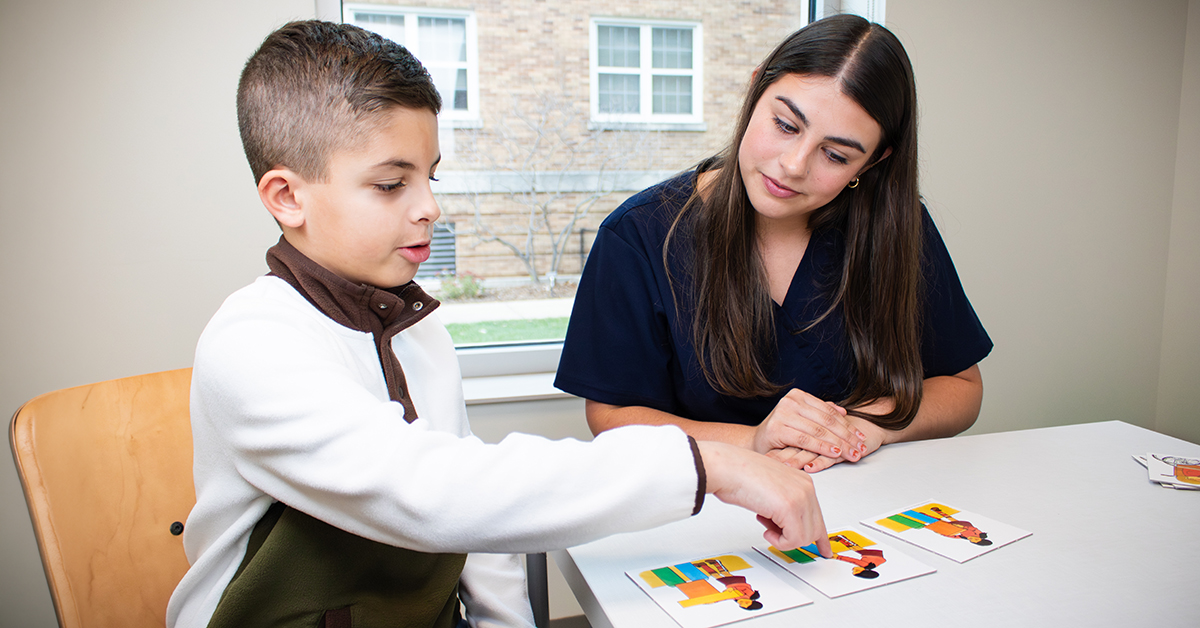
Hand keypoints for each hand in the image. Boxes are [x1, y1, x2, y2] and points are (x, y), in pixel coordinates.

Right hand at [697, 440, 830, 554]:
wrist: (726, 467)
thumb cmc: (738, 474)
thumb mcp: (770, 488)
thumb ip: (784, 503)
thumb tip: (785, 525)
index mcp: (802, 482)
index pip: (818, 516)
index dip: (820, 537)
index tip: (823, 549)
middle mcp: (805, 488)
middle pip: (815, 529)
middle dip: (793, 537)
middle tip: (773, 532)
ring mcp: (800, 497)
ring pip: (806, 537)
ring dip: (784, 540)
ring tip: (766, 526)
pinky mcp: (789, 508)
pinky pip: (793, 540)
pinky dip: (779, 542)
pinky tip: (766, 531)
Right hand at [752, 389, 864, 462]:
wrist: (755, 444)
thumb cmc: (780, 433)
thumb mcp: (801, 420)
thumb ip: (820, 413)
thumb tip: (843, 411)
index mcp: (798, 395)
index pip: (829, 411)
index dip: (848, 425)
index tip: (861, 437)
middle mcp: (790, 401)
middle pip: (827, 420)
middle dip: (847, 436)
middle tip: (860, 448)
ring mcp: (783, 413)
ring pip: (819, 430)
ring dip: (839, 443)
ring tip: (852, 453)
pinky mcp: (778, 428)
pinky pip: (806, 439)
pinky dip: (823, 446)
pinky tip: (836, 452)